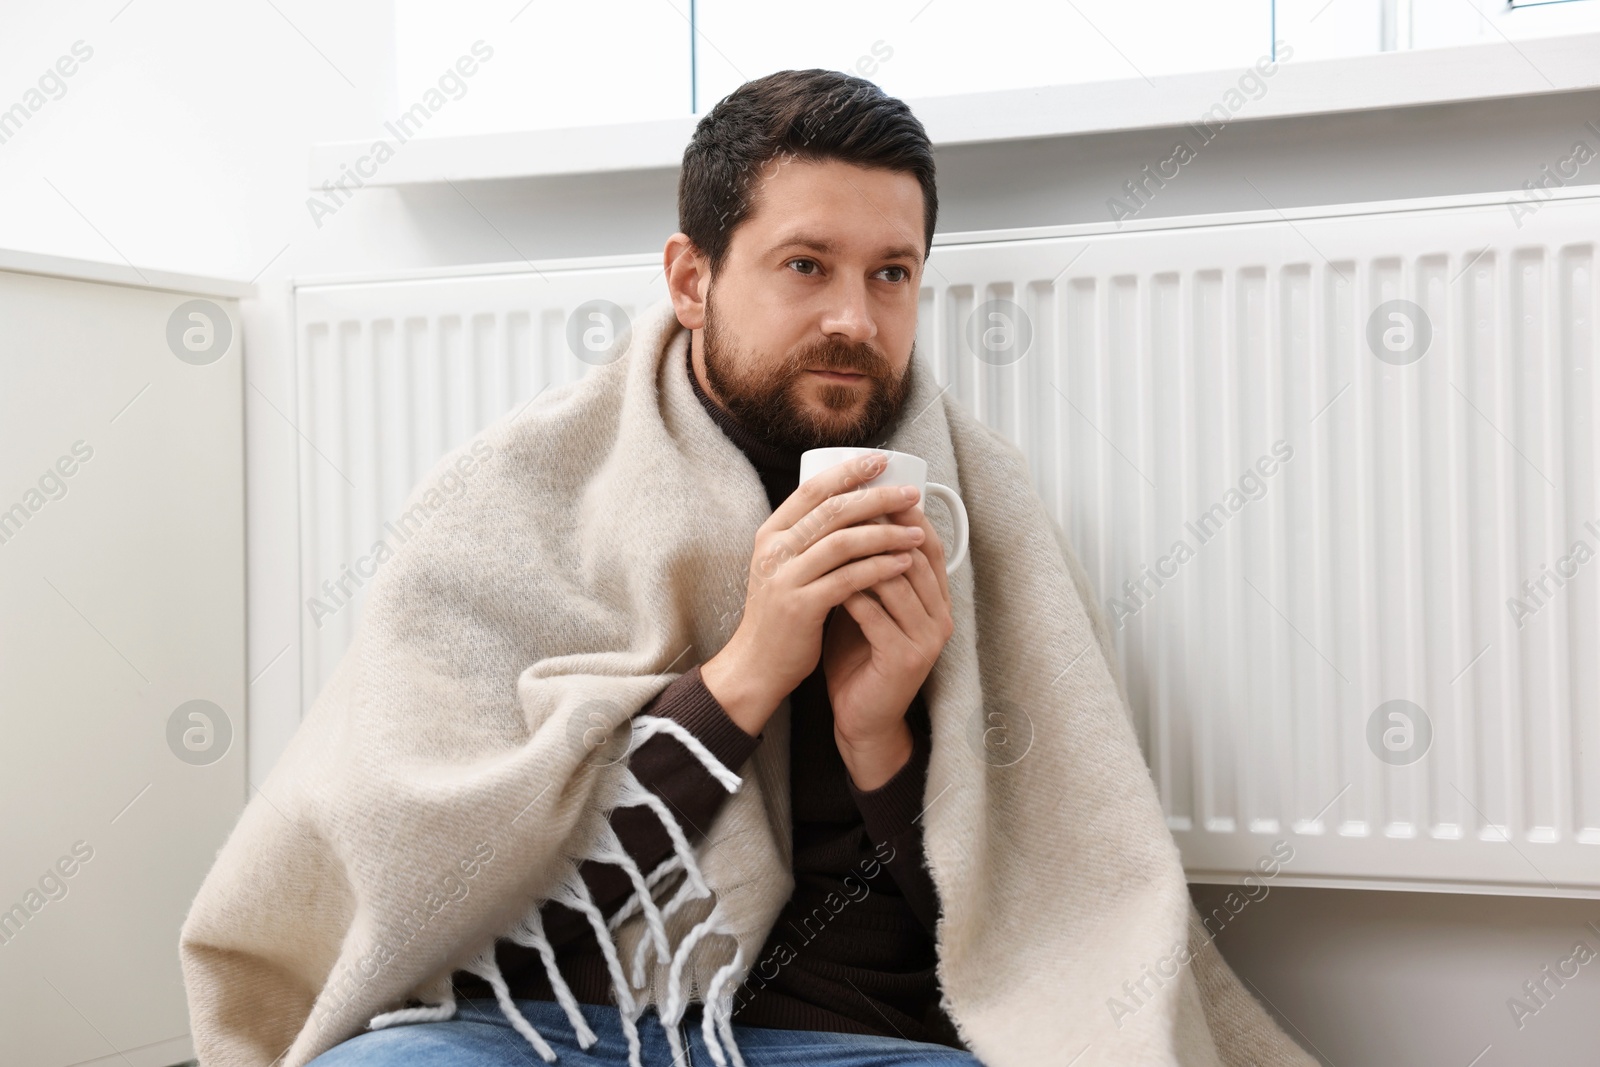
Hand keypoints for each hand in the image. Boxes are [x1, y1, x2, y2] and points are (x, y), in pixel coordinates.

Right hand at [699, 454, 930, 738]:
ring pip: (844, 542)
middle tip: (911, 494)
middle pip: (833, 510)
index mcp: (771, 534)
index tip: (881, 461)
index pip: (811, 489)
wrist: (757, 665)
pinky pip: (849, 579)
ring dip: (886, 534)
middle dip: (877, 498)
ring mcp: (785, 578)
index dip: (848, 471)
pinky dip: (880, 568)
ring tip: (917, 532)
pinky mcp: (801, 606)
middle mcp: (774, 550)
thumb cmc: (781, 614)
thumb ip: (809, 538)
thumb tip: (856, 502)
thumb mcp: (785, 567)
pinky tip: (904, 563)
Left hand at [822, 491, 954, 783]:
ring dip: (863, 556)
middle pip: (915, 555)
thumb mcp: (870, 605)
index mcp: (937, 599)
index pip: (928, 544)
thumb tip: (851, 516)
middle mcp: (941, 616)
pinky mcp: (906, 659)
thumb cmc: (860, 656)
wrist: (861, 719)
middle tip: (846, 505)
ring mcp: (927, 639)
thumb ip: (870, 569)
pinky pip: (878, 616)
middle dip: (881, 526)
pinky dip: (853, 594)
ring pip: (898, 581)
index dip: (904, 513)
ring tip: (831, 537)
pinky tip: (828, 582)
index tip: (871, 489)